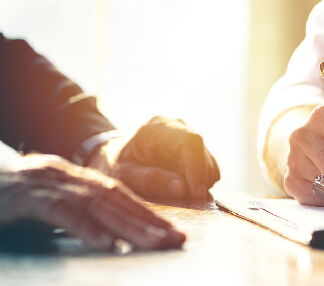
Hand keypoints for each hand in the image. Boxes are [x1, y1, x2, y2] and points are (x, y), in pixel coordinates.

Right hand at [0, 154, 184, 249]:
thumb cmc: (11, 197)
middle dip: (149, 222)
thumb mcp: (48, 201)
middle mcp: (66, 175)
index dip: (148, 213)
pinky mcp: (27, 199)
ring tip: (153, 244)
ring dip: (129, 226)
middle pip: (116, 199)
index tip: (173, 231)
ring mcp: (47, 183)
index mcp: (74, 176)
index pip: (120, 195)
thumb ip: (78, 211)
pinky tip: (108, 244)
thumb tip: (113, 231)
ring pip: (97, 205)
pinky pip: (62, 213)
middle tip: (175, 240)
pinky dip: (88, 229)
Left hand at [91, 116, 219, 198]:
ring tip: (177, 193)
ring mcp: (187, 136)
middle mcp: (177, 127)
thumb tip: (182, 188)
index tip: (196, 193)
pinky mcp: (193, 149)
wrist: (110, 155)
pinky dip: (200, 181)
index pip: (190, 142)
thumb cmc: (112, 164)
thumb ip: (149, 180)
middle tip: (185, 199)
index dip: (198, 167)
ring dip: (200, 182)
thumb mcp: (122, 175)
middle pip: (203, 153)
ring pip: (209, 161)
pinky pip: (208, 167)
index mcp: (157, 128)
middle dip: (198, 179)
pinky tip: (181, 187)